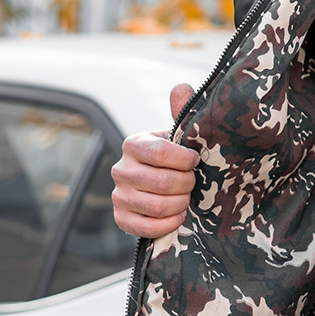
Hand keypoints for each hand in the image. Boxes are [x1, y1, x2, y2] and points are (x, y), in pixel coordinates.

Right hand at [110, 83, 199, 237]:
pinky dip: (168, 223)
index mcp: (134, 144)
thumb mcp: (180, 135)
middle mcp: (120, 169)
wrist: (165, 187)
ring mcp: (118, 195)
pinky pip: (146, 228)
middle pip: (162, 182)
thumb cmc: (176, 159)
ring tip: (188, 199)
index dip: (185, 161)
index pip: (161, 153)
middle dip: (187, 184)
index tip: (196, 162)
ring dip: (181, 204)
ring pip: (156, 205)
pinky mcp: (121, 218)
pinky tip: (178, 216)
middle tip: (194, 183)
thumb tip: (181, 87)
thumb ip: (182, 112)